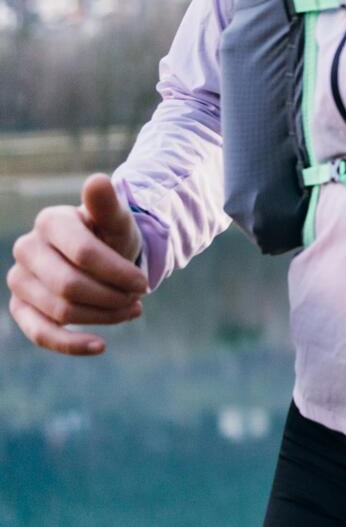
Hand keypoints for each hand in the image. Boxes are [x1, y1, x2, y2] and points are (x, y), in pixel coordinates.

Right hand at [7, 174, 148, 355]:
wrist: (103, 256)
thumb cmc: (111, 236)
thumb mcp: (118, 221)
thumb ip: (108, 205)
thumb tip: (97, 180)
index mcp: (50, 221)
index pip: (84, 254)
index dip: (118, 273)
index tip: (145, 283)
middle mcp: (26, 249)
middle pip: (71, 286)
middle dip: (111, 296)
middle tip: (138, 298)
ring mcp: (19, 280)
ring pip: (61, 310)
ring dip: (103, 316)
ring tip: (130, 310)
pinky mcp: (21, 307)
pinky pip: (40, 333)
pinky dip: (71, 344)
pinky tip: (100, 346)